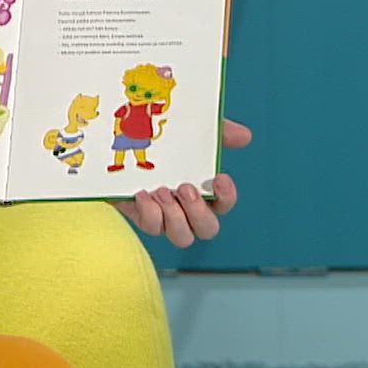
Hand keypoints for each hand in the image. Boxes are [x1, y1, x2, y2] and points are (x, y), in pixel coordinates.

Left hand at [113, 118, 252, 247]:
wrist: (122, 138)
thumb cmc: (164, 140)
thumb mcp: (191, 130)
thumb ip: (218, 132)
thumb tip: (244, 136)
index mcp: (204, 190)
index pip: (225, 204)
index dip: (227, 197)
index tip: (219, 178)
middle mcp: (187, 208)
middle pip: (207, 229)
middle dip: (199, 212)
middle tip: (185, 188)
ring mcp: (165, 215)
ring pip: (182, 237)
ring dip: (175, 217)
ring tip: (162, 191)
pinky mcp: (141, 214)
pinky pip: (151, 227)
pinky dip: (149, 213)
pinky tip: (143, 194)